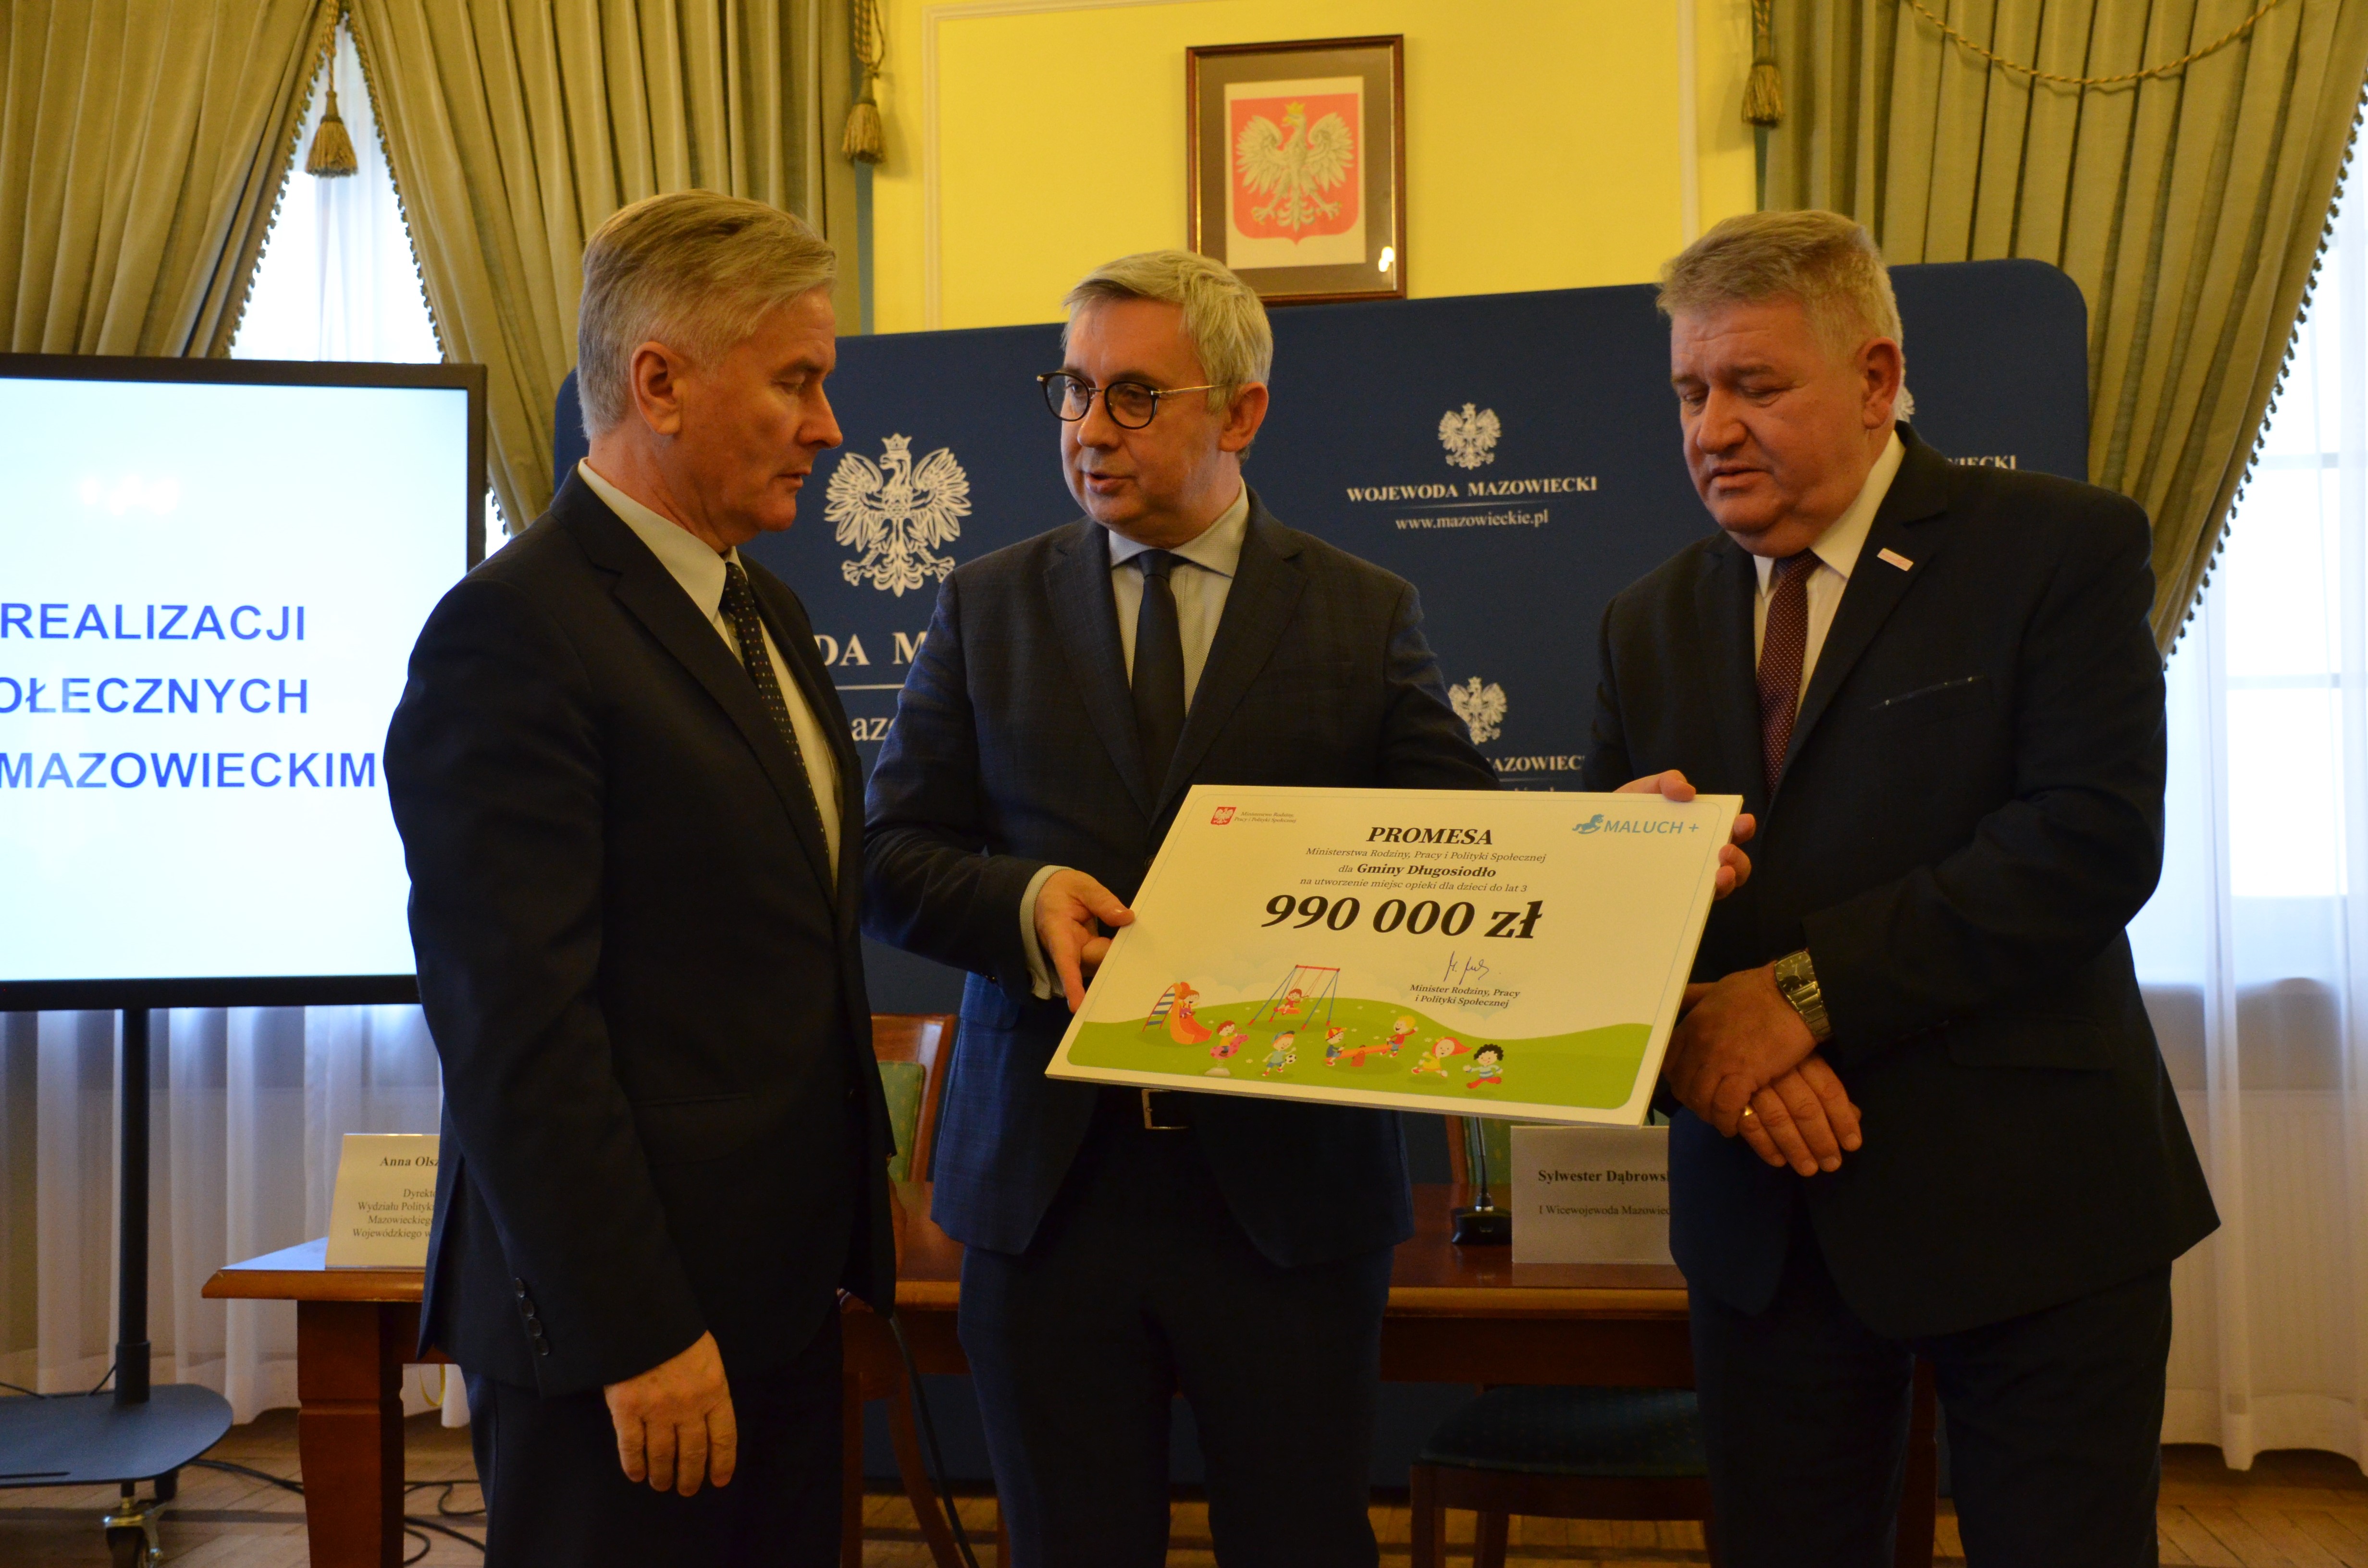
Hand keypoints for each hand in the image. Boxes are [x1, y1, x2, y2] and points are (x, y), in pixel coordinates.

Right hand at [603, 1331, 735, 1495]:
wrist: (641, 1316)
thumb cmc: (676, 1332)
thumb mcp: (706, 1356)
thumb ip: (708, 1387)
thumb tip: (707, 1417)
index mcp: (714, 1390)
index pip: (723, 1437)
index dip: (721, 1463)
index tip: (718, 1481)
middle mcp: (688, 1406)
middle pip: (693, 1452)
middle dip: (690, 1476)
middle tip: (686, 1490)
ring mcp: (657, 1410)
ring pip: (662, 1455)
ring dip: (663, 1475)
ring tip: (661, 1485)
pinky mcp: (627, 1409)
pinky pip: (631, 1447)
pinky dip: (634, 1464)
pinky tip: (637, 1474)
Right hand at [1035, 869, 1134, 1012]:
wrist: (1047, 894)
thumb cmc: (1061, 890)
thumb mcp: (1081, 886)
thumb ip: (1102, 900)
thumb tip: (1126, 918)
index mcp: (1057, 932)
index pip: (1065, 960)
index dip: (1072, 984)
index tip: (1078, 1005)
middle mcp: (1066, 951)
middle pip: (1092, 965)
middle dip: (1115, 964)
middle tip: (1145, 960)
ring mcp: (1077, 957)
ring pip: (1100, 967)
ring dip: (1120, 964)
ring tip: (1147, 959)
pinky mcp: (1087, 958)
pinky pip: (1104, 963)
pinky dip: (1120, 960)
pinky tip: (1140, 957)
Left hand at [1617, 770, 1754, 897]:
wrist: (1594, 836)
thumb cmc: (1627, 813)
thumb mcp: (1644, 790)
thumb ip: (1666, 782)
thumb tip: (1689, 791)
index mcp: (1700, 830)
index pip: (1731, 832)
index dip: (1742, 828)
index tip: (1743, 821)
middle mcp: (1699, 858)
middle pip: (1734, 864)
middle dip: (1739, 860)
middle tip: (1726, 851)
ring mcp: (1685, 880)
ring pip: (1718, 889)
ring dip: (1726, 882)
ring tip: (1719, 874)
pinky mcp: (1667, 898)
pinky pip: (1687, 905)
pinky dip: (1696, 901)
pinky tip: (1690, 895)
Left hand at [1662, 963, 1817, 1135]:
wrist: (1795, 995)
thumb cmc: (1761, 990)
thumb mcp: (1718, 987)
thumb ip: (1696, 997)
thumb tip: (1682, 998)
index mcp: (1692, 1024)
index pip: (1669, 1061)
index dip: (1677, 1077)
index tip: (1689, 1084)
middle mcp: (1699, 1044)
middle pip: (1682, 1085)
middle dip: (1692, 1099)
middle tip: (1706, 1106)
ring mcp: (1719, 1060)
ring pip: (1700, 1100)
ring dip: (1708, 1114)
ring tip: (1720, 1118)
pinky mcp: (1744, 1075)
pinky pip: (1725, 1108)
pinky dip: (1726, 1121)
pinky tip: (1732, 1126)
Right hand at [1734, 1054, 1862, 1174]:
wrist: (1730, 1021)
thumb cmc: (1775, 1042)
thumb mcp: (1806, 1056)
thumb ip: (1827, 1088)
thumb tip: (1855, 1116)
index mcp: (1803, 1058)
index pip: (1829, 1091)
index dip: (1843, 1119)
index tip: (1852, 1145)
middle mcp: (1780, 1069)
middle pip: (1805, 1109)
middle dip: (1820, 1140)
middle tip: (1830, 1165)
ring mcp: (1753, 1081)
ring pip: (1778, 1119)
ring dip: (1794, 1147)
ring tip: (1808, 1169)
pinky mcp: (1730, 1093)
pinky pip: (1748, 1123)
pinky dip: (1763, 1144)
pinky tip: (1777, 1160)